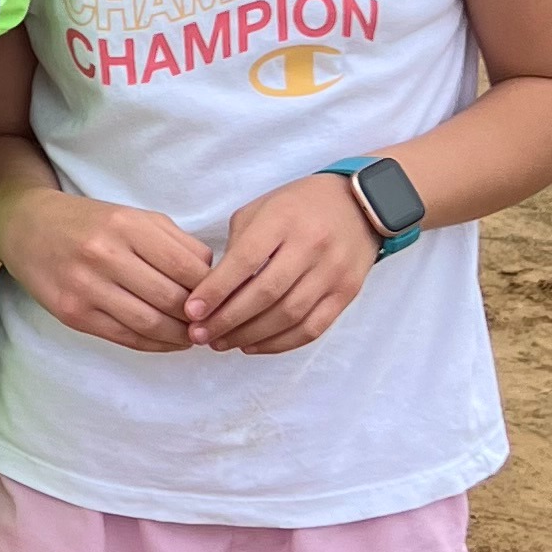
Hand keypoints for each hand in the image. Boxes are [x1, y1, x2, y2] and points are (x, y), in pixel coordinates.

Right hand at [2, 187, 211, 349]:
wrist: (28, 227)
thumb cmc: (91, 222)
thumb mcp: (134, 217)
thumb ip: (175, 243)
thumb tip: (212, 279)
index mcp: (128, 226)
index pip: (188, 267)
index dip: (212, 289)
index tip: (221, 297)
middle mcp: (106, 255)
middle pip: (172, 299)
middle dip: (199, 317)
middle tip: (211, 322)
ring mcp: (86, 287)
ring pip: (151, 324)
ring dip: (180, 336)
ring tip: (192, 335)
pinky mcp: (73, 314)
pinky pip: (125, 338)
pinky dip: (154, 345)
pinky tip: (167, 341)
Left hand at [187, 172, 381, 355]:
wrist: (360, 205)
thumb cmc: (298, 207)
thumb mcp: (261, 210)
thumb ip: (238, 246)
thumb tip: (214, 290)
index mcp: (283, 220)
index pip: (245, 261)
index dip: (216, 290)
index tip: (192, 311)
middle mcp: (311, 246)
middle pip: (265, 293)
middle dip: (227, 320)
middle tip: (200, 334)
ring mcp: (332, 272)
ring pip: (287, 316)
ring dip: (249, 336)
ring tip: (222, 343)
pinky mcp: (346, 293)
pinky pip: (311, 328)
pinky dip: (279, 343)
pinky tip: (253, 345)